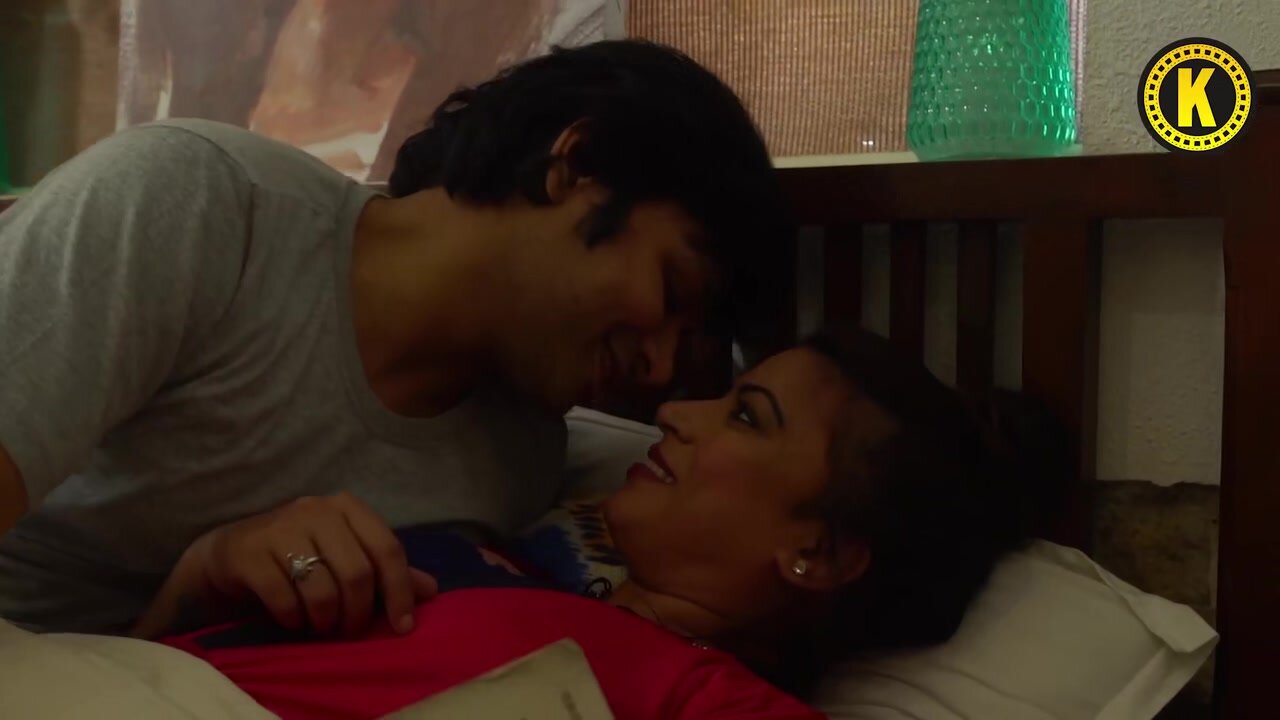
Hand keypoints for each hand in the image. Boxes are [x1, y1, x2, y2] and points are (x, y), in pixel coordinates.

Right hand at [181, 493, 436, 636]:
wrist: (233, 552)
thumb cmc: (300, 554)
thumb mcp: (345, 556)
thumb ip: (386, 570)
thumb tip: (431, 590)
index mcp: (348, 507)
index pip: (388, 548)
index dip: (399, 591)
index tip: (403, 627)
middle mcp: (317, 509)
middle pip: (357, 572)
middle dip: (358, 613)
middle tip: (350, 632)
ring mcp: (281, 527)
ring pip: (322, 588)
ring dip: (326, 620)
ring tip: (321, 627)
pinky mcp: (250, 550)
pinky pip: (284, 598)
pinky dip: (294, 619)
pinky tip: (293, 620)